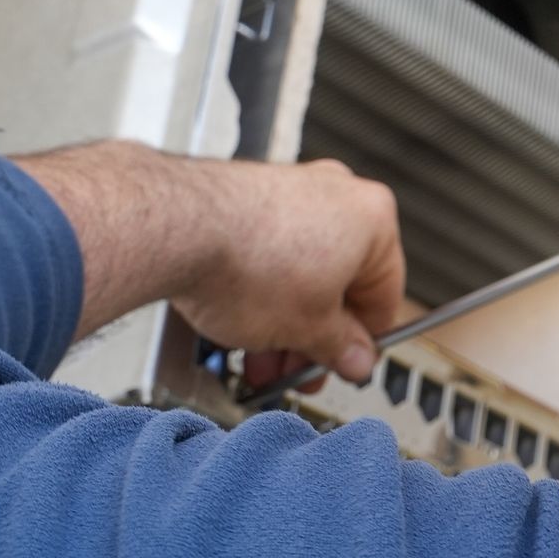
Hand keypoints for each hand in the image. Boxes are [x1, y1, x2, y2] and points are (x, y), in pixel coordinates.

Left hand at [23, 143, 405, 385]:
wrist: (173, 228)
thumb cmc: (246, 261)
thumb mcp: (309, 329)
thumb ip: (341, 348)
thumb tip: (355, 357)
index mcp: (373, 218)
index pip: (385, 297)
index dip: (362, 344)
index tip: (344, 365)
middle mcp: (336, 193)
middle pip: (339, 285)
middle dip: (313, 337)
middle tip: (296, 368)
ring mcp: (289, 189)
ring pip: (300, 272)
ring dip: (283, 322)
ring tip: (258, 357)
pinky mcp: (246, 193)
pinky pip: (267, 252)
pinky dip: (259, 290)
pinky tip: (238, 324)